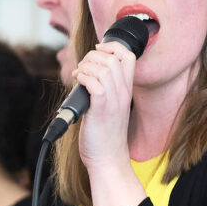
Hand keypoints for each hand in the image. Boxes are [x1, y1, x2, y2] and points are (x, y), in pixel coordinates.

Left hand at [72, 42, 135, 170]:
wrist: (108, 159)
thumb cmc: (105, 135)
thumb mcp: (110, 107)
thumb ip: (103, 89)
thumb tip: (86, 73)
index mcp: (126, 90)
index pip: (129, 56)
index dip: (113, 46)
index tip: (98, 50)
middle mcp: (123, 93)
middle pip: (114, 58)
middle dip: (93, 55)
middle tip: (83, 67)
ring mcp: (114, 101)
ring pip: (105, 68)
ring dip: (86, 66)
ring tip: (79, 75)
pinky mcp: (101, 110)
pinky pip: (95, 83)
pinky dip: (83, 77)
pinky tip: (78, 82)